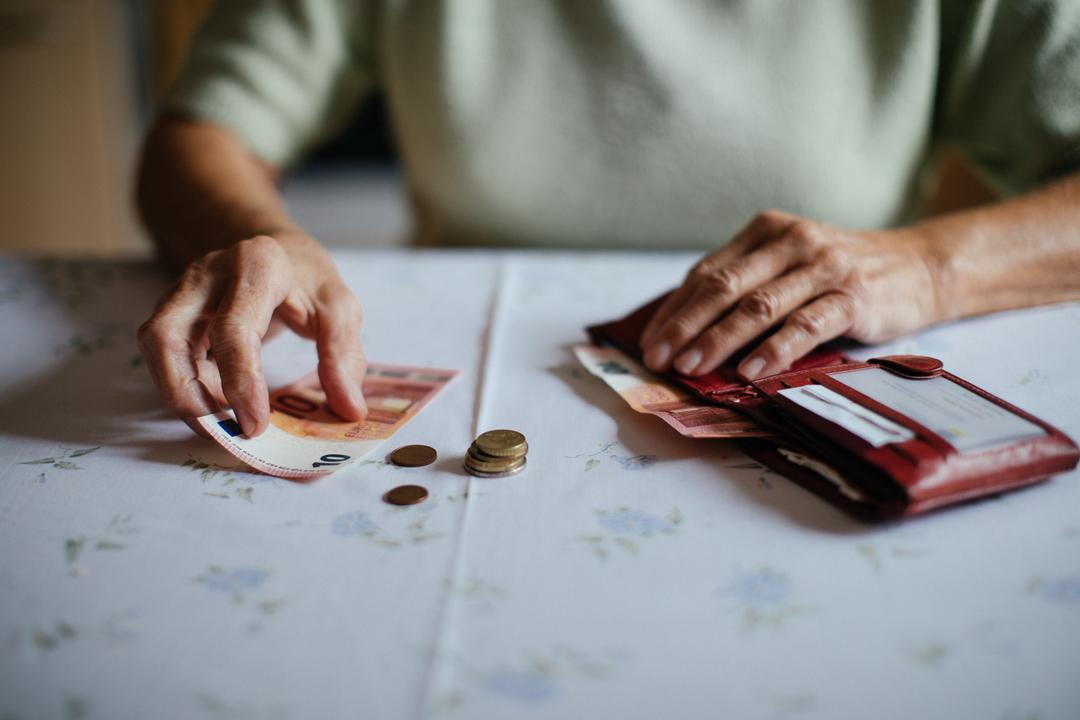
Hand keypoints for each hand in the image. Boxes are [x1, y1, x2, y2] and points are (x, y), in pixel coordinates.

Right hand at [137, 231, 366, 436]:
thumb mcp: (339, 309)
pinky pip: (163, 354)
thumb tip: (349, 409)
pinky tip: (217, 405)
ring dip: (181, 393)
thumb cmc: (307, 280)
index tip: (256, 426)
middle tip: (225, 432)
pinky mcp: (172, 310)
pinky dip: (185, 386)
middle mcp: (208, 273)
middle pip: (168, 336)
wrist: (277, 251)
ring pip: (155, 347)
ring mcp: (183, 290)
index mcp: (257, 266)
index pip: (234, 329)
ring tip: (220, 424)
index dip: (240, 381)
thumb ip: (343, 356)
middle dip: (189, 395)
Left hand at [639, 210, 942, 378]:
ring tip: (691, 368)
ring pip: (759, 306)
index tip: (650, 343)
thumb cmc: (842, 276)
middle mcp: (791, 242)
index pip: (707, 273)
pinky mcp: (854, 296)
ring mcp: (824, 267)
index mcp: (767, 232)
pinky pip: (806, 324)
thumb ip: (748, 287)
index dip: (675, 310)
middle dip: (685, 326)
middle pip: (724, 287)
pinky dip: (775, 349)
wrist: (922, 267)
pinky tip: (751, 371)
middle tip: (658, 359)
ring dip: (719, 339)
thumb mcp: (790, 268)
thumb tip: (686, 332)